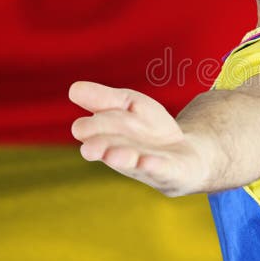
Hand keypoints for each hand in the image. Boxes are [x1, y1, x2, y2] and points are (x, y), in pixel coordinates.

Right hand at [69, 80, 201, 195]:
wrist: (185, 154)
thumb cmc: (149, 128)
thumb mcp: (130, 104)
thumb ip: (104, 98)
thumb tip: (73, 89)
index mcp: (105, 136)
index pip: (87, 129)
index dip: (93, 121)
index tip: (99, 113)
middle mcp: (120, 153)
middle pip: (103, 146)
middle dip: (99, 143)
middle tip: (92, 147)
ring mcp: (143, 164)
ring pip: (128, 161)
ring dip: (121, 157)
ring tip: (116, 155)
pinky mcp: (167, 172)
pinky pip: (158, 170)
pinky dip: (152, 165)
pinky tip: (148, 160)